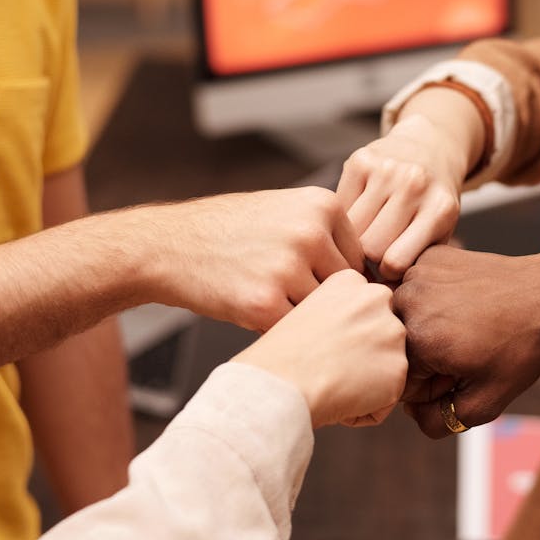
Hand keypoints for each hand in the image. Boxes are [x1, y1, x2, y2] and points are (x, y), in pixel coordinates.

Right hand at [133, 187, 364, 331]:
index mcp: (322, 206)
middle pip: (347, 288)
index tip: (316, 291)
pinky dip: (283, 333)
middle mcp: (311, 233)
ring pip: (324, 312)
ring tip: (283, 317)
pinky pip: (296, 330)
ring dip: (308, 322)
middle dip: (328, 305)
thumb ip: (326, 234)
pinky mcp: (264, 303)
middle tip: (308, 315)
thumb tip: (370, 276)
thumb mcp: (284, 211)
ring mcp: (288, 268)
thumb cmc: (230, 231)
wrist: (168, 246)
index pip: (359, 258)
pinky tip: (262, 322)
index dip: (339, 281)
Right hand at [234, 270, 407, 426]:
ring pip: (386, 367)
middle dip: (360, 359)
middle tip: (326, 367)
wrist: (280, 382)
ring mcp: (392, 332)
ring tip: (330, 383)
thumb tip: (356, 340)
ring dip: (364, 384)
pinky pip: (387, 398)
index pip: (365, 314)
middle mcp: (378, 298)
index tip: (321, 347)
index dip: (343, 339)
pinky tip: (339, 400)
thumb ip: (339, 315)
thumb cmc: (280, 356)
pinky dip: (366, 409)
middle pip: (380, 338)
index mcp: (352, 281)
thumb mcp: (306, 313)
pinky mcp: (399, 368)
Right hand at [337, 113, 466, 281]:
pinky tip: (356, 217)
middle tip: (371, 258)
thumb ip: (418, 263)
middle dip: (369, 259)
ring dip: (353, 240)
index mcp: (439, 209)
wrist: (431, 146)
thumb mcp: (440, 231)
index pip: (395, 262)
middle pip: (370, 247)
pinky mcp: (360, 160)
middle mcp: (414, 185)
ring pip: (351, 229)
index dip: (387, 275)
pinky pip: (339, 206)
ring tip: (362, 240)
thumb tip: (383, 302)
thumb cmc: (432, 202)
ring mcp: (386, 169)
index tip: (387, 272)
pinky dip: (343, 218)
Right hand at [394, 246, 539, 437]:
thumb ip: (439, 422)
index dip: (435, 386)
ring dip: (428, 326)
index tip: (463, 372)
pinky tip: (465, 301)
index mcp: (415, 342)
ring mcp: (415, 274)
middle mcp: (406, 304)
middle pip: (400, 349)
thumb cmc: (521, 347)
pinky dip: (435, 299)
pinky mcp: (427, 257)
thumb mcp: (487, 401)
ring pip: (406, 318)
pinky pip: (417, 289)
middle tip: (468, 348)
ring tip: (467, 324)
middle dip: (427, 357)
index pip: (402, 383)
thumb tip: (412, 413)